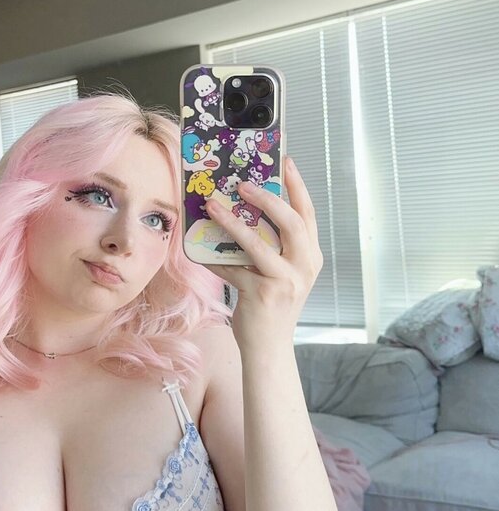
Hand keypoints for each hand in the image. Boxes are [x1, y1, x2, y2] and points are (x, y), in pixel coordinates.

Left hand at [202, 155, 323, 349]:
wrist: (270, 348)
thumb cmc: (272, 305)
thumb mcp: (281, 272)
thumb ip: (272, 245)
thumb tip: (242, 210)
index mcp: (310, 256)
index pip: (308, 214)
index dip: (298, 186)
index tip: (287, 162)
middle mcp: (304, 266)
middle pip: (292, 222)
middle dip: (267, 197)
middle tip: (243, 184)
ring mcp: (285, 281)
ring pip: (258, 242)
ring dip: (233, 221)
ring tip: (213, 205)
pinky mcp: (262, 294)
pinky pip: (233, 267)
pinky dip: (216, 256)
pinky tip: (201, 247)